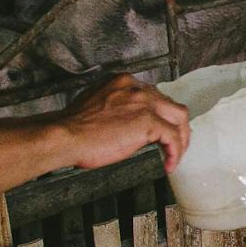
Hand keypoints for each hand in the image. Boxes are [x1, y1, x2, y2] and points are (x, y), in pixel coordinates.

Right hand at [54, 75, 190, 170]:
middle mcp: (137, 88)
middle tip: (173, 142)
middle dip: (175, 125)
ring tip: (175, 154)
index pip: (153, 96)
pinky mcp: (148, 122)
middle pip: (169, 104)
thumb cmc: (72, 128)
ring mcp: (144, 103)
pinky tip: (169, 163)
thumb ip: (114, 107)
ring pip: (179, 117)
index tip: (159, 129)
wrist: (65, 136)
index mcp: (123, 83)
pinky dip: (175, 151)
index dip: (160, 115)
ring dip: (181, 137)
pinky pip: (173, 137)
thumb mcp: (95, 106)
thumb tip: (125, 122)